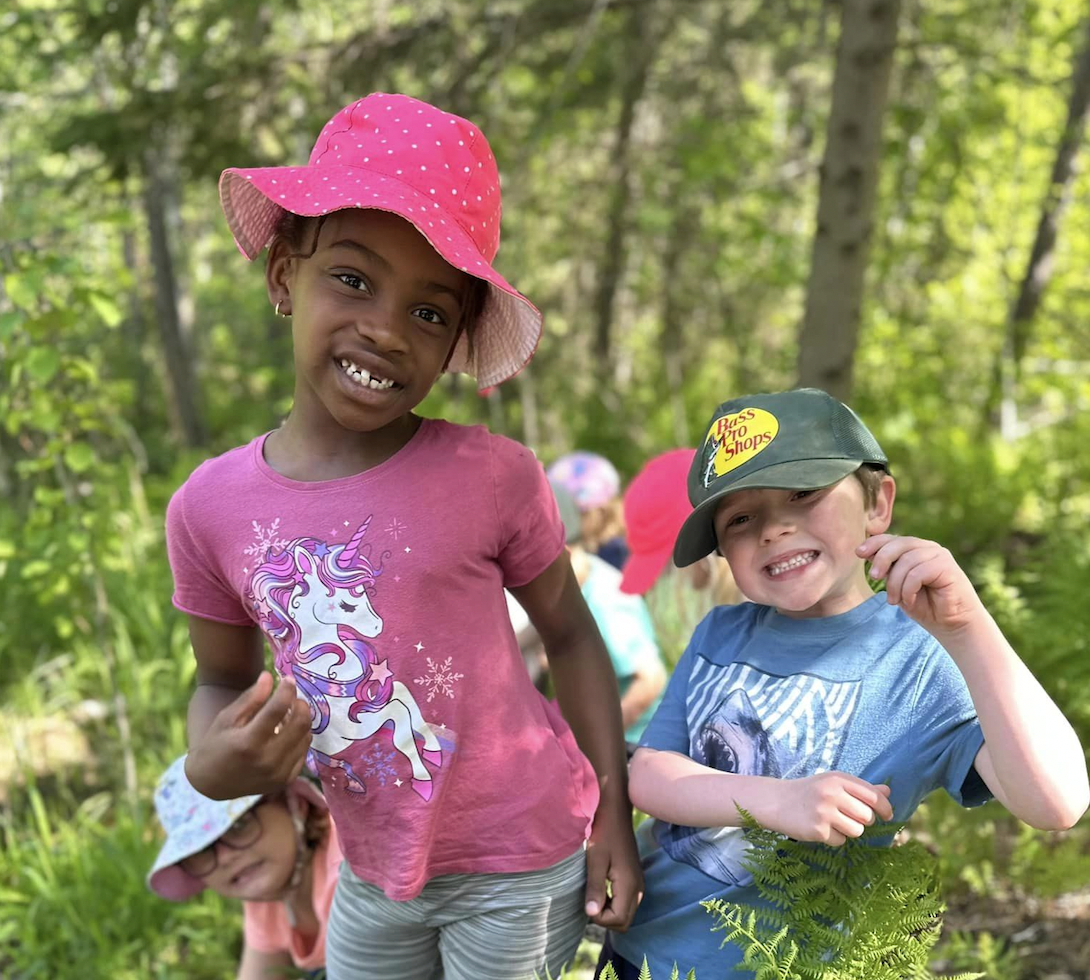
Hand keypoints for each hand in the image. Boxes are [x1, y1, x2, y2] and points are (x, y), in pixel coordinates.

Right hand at [186, 672, 312, 799]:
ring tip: (287, 715)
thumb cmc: (216, 745)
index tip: (288, 679)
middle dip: (300, 704)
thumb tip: (269, 676)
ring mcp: (278, 774)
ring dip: (301, 720)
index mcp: (248, 742)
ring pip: (306, 736)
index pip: (278, 709)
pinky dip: (300, 738)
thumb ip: (250, 698)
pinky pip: (304, 752)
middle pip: (300, 723)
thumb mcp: (227, 718)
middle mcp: (267, 760)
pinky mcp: (286, 781)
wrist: (212, 783)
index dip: (286, 690)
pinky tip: (287, 733)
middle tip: (292, 698)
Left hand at [584, 803, 643, 930]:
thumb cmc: (603, 832)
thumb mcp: (596, 860)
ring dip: (609, 911)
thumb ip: (595, 888)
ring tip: (594, 892)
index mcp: (629, 885)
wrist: (615, 811)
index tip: (587, 902)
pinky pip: (626, 902)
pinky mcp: (634, 879)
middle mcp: (638, 889)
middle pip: (624, 922)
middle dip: (605, 919)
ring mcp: (637, 884)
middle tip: (590, 900)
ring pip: (625, 913)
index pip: (619, 920)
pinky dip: (613, 903)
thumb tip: (592, 915)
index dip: (600, 919)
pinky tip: (601, 887)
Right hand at [766, 772, 892, 845]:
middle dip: (862, 820)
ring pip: (857, 831)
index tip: (887, 815)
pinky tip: (821, 828)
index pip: (873, 796)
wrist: (777, 801)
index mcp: (838, 779)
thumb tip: (888, 791)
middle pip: (867, 816)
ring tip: (832, 822)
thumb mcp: (833, 783)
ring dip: (849, 831)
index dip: (885, 808)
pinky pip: (841, 841)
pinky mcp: (817, 830)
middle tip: (846, 816)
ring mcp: (824, 812)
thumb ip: (861, 789)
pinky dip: (834, 838)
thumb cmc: (810, 792)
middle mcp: (832, 793)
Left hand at [857, 534, 985, 635]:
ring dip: (896, 583)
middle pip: (898, 544)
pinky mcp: (948, 568)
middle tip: (873, 577)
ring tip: (895, 600)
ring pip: (907, 560)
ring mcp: (939, 556)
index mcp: (914, 549)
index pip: (891, 539)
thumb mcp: (898, 585)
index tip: (858, 553)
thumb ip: (887, 569)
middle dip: (881, 559)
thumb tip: (865, 553)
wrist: (951, 624)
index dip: (874, 543)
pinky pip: (919, 572)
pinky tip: (910, 600)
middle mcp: (927, 548)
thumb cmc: (924, 605)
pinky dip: (909, 588)